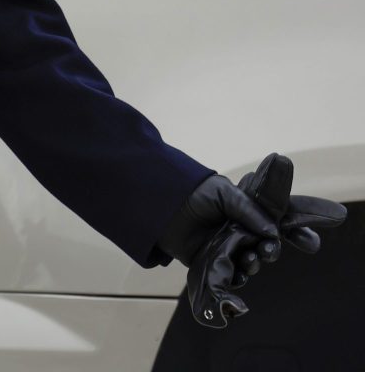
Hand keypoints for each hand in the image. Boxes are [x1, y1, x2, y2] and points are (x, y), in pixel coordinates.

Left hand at [159, 154, 346, 328]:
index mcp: (248, 211)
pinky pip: (232, 275)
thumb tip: (272, 232)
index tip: (310, 243)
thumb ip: (248, 209)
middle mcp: (241, 231)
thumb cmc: (191, 191)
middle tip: (268, 250)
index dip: (298, 233)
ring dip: (256, 263)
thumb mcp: (222, 191)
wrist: (158, 203)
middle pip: (268, 246)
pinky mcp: (212, 262)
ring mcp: (228, 247)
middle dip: (272, 250)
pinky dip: (239, 276)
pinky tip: (239, 272)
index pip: (280, 223)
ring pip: (252, 262)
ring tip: (250, 258)